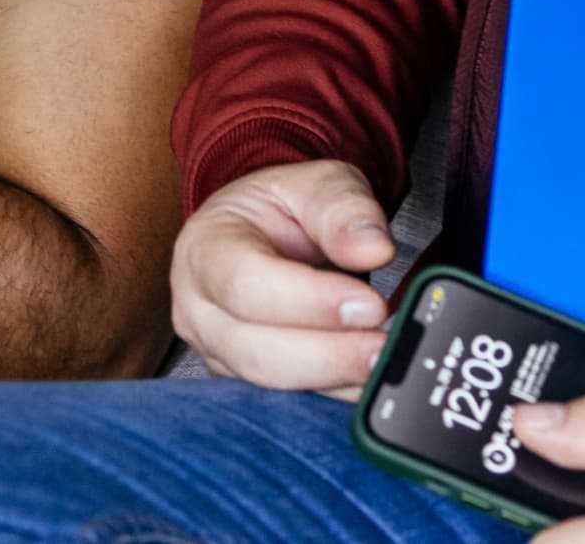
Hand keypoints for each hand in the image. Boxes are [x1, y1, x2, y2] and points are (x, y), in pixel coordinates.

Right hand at [169, 159, 395, 391]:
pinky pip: (287, 399)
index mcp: (205, 249)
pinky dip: (333, 392)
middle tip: (385, 346)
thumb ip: (345, 211)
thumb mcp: (318, 185)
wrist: (267, 230)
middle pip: (256, 349)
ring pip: (271, 383)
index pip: (247, 285)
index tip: (369, 305)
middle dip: (328, 354)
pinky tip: (368, 379)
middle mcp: (199, 309)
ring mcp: (217, 351)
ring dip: (333, 379)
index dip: (310, 302)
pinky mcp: (244, 380)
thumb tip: (375, 248)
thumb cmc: (283, 209)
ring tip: (384, 361)